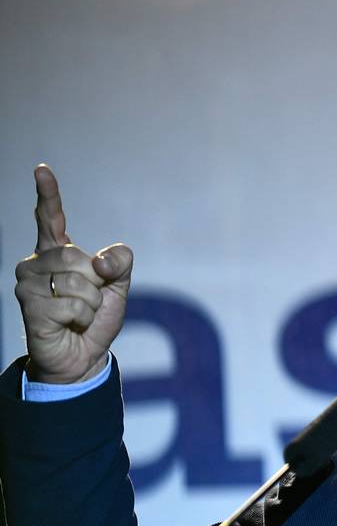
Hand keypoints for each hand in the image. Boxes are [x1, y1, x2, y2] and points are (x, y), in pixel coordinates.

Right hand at [13, 164, 133, 383]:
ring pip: (75, 281)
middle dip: (95, 281)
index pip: (50, 218)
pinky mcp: (29, 307)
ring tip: (79, 313)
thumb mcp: (118, 286)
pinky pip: (71, 304)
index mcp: (58, 252)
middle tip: (89, 299)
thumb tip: (100, 262)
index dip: (48, 194)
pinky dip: (82, 316)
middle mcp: (37, 263)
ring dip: (90, 302)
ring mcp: (28, 285)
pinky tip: (70, 324)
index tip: (42, 169)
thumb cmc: (96, 317)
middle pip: (76, 256)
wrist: (84, 356)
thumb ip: (120, 262)